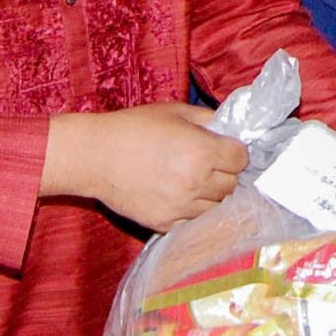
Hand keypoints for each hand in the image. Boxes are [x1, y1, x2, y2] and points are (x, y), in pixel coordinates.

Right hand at [45, 102, 247, 231]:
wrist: (94, 156)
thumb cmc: (132, 128)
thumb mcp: (174, 112)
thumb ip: (208, 119)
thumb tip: (230, 128)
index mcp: (202, 151)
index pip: (241, 159)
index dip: (235, 152)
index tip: (225, 149)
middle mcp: (196, 182)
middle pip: (232, 185)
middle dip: (225, 173)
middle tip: (209, 164)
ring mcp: (181, 207)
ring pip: (216, 207)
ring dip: (211, 194)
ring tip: (192, 180)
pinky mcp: (164, 223)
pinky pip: (193, 222)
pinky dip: (191, 211)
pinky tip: (178, 196)